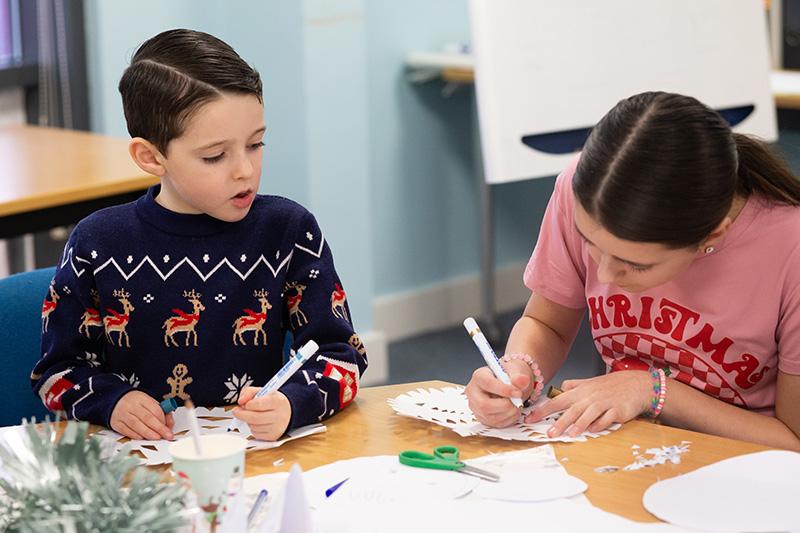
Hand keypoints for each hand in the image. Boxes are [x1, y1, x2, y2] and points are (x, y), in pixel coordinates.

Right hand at [110, 390, 174, 439]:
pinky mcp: (116, 423)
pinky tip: (142, 438)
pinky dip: (134, 435)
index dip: (163, 419)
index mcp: (142, 398)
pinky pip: (125, 430)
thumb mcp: (148, 402)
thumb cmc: (135, 403)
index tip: (169, 427)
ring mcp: (122, 414)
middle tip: (167, 435)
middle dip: (159, 428)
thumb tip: (170, 424)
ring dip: (148, 433)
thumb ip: (161, 412)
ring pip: (136, 424)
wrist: (114, 400)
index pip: (155, 409)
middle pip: (147, 417)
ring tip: (157, 438)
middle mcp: (131, 406)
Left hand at [233, 387, 291, 440]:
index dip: (248, 404)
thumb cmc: (273, 402)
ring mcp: (277, 427)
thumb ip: (248, 392)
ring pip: (253, 426)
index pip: (258, 404)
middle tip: (237, 411)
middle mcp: (279, 415)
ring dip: (248, 421)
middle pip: (254, 418)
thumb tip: (241, 401)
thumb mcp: (263, 391)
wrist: (288, 412)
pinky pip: (256, 434)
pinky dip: (252, 428)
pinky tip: (257, 422)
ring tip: (252, 415)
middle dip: (242, 414)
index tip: (244, 403)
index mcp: (278, 401)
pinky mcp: (273, 436)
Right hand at [464, 361, 531, 427]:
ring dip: (509, 413)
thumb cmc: (509, 377)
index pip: (487, 384)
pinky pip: (495, 424)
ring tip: (517, 405)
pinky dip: (508, 419)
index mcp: (479, 376)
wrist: (509, 384)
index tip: (518, 393)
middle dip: (505, 406)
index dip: (503, 390)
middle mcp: (473, 392)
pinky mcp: (482, 417)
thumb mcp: (515, 372)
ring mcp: (476, 406)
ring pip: (490, 417)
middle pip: (484, 405)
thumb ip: (518, 377)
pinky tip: (513, 410)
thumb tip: (522, 380)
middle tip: (518, 402)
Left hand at [525, 371, 651, 436]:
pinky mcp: (617, 411)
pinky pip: (607, 418)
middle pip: (571, 410)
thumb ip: (574, 385)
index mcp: (580, 392)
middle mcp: (589, 397)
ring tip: (570, 434)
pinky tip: (594, 430)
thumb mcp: (590, 382)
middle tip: (549, 433)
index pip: (557, 401)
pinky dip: (601, 424)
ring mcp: (604, 404)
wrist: (637, 384)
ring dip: (580, 424)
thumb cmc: (612, 385)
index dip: (543, 410)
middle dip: (560, 422)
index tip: (530, 418)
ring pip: (589, 414)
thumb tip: (561, 387)